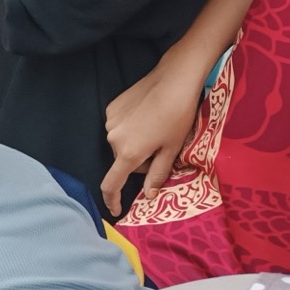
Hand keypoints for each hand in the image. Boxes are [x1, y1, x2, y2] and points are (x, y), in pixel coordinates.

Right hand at [100, 61, 206, 213]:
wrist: (175, 78)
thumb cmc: (178, 116)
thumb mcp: (172, 149)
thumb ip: (158, 174)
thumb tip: (148, 196)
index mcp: (128, 153)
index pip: (111, 184)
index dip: (112, 200)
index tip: (115, 210)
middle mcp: (113, 139)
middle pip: (122, 161)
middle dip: (138, 162)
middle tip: (161, 149)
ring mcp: (110, 122)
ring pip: (121, 144)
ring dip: (135, 145)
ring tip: (156, 128)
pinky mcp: (112, 108)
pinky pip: (120, 128)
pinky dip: (131, 128)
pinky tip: (147, 115)